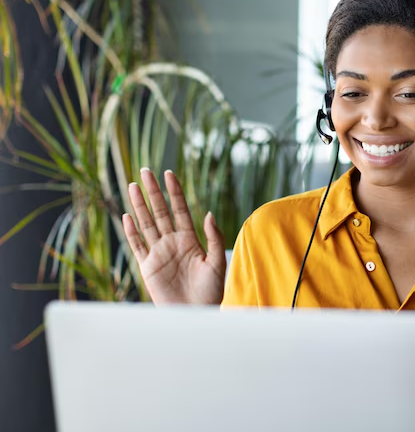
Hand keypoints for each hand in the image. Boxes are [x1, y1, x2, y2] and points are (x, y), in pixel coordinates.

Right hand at [122, 168, 226, 304]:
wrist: (195, 315)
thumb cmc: (210, 292)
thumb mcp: (216, 263)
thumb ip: (213, 238)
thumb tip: (209, 213)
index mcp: (190, 240)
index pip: (180, 210)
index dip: (174, 192)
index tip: (169, 174)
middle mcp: (173, 243)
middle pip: (161, 212)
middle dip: (153, 192)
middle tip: (145, 170)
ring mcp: (159, 253)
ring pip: (146, 224)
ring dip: (139, 206)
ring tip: (133, 186)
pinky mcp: (147, 267)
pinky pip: (137, 246)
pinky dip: (131, 232)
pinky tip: (126, 216)